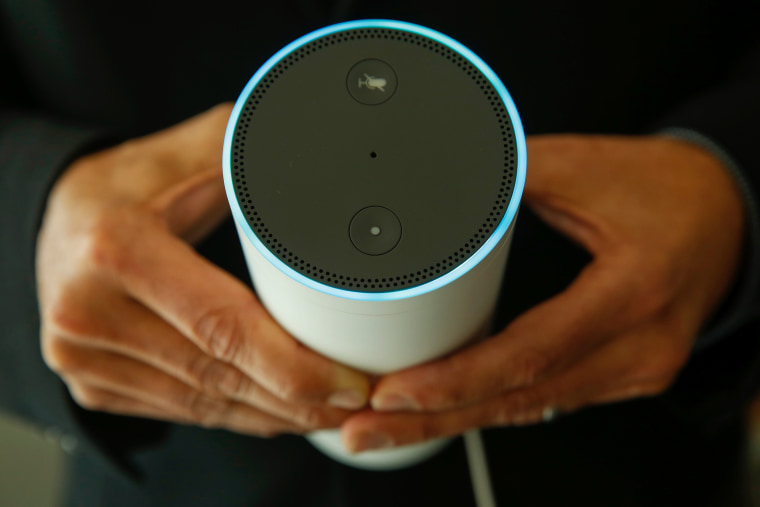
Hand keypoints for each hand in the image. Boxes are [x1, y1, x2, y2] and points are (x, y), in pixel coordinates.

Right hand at [37, 104, 369, 436]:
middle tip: (355, 403)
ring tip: (327, 413)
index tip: (351, 382)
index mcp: (117, 248)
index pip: (224, 327)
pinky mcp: (89, 383)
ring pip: (203, 404)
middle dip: (298, 400)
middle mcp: (88, 311)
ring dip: (272, 415)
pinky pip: (179, 411)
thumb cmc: (123, 187)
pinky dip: (234, 414)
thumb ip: (244, 153)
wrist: (49, 222)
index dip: (295, 367)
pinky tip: (274, 412)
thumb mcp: (177, 156)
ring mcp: (83, 357)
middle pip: (219, 375)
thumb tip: (318, 150)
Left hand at [339, 134, 744, 451]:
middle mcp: (640, 348)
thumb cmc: (667, 189)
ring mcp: (636, 371)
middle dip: (435, 419)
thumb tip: (435, 177)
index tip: (395, 391)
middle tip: (367, 430)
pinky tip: (448, 411)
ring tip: (388, 426)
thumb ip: (508, 173)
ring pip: (532, 409)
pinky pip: (550, 401)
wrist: (730, 215)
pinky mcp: (625, 374)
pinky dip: (494, 406)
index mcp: (633, 292)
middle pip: (522, 400)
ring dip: (456, 419)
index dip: (458, 379)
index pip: (532, 354)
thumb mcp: (589, 168)